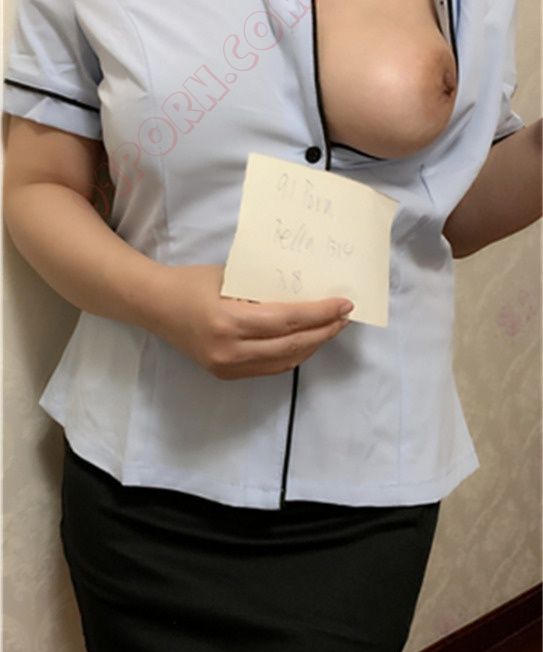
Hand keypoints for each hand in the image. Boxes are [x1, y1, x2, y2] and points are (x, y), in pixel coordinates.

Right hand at [145, 263, 353, 379]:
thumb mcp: (230, 277)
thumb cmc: (191, 282)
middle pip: (291, 346)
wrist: (154, 306)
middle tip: (344, 318)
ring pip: (284, 362)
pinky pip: (269, 368)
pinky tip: (305, 341)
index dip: (320, 314)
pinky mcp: (225, 374)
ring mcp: (226, 367)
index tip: (344, 305)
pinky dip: (292, 356)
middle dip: (324, 332)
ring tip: (330, 329)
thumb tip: (306, 291)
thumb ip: (264, 289)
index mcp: (229, 321)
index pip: (287, 320)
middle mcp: (229, 350)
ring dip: (312, 346)